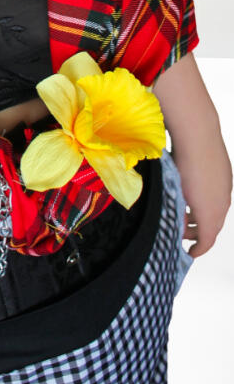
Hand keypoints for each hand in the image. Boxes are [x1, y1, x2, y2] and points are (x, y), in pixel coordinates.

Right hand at [153, 52, 231, 257]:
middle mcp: (223, 193)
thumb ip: (179, 162)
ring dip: (197, 236)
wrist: (198, 133)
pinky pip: (206, 236)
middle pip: (214, 221)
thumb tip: (160, 157)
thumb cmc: (188, 135)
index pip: (214, 205)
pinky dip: (199, 245)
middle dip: (199, 229)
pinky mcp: (209, 211)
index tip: (191, 222)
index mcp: (219, 179)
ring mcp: (219, 202)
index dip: (202, 215)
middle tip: (186, 235)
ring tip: (185, 241)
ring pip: (210, 229)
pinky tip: (191, 250)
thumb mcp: (184, 154)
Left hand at [174, 139, 230, 256]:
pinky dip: (208, 202)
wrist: (198, 134)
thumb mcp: (176, 193)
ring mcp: (225, 188)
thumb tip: (178, 224)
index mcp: (210, 213)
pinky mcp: (225, 175)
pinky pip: (218, 196)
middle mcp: (222, 204)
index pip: (207, 240)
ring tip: (186, 213)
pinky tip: (194, 194)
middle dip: (198, 233)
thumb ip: (178, 213)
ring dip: (203, 217)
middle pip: (213, 227)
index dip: (199, 250)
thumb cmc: (183, 163)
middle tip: (183, 233)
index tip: (189, 253)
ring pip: (217, 211)